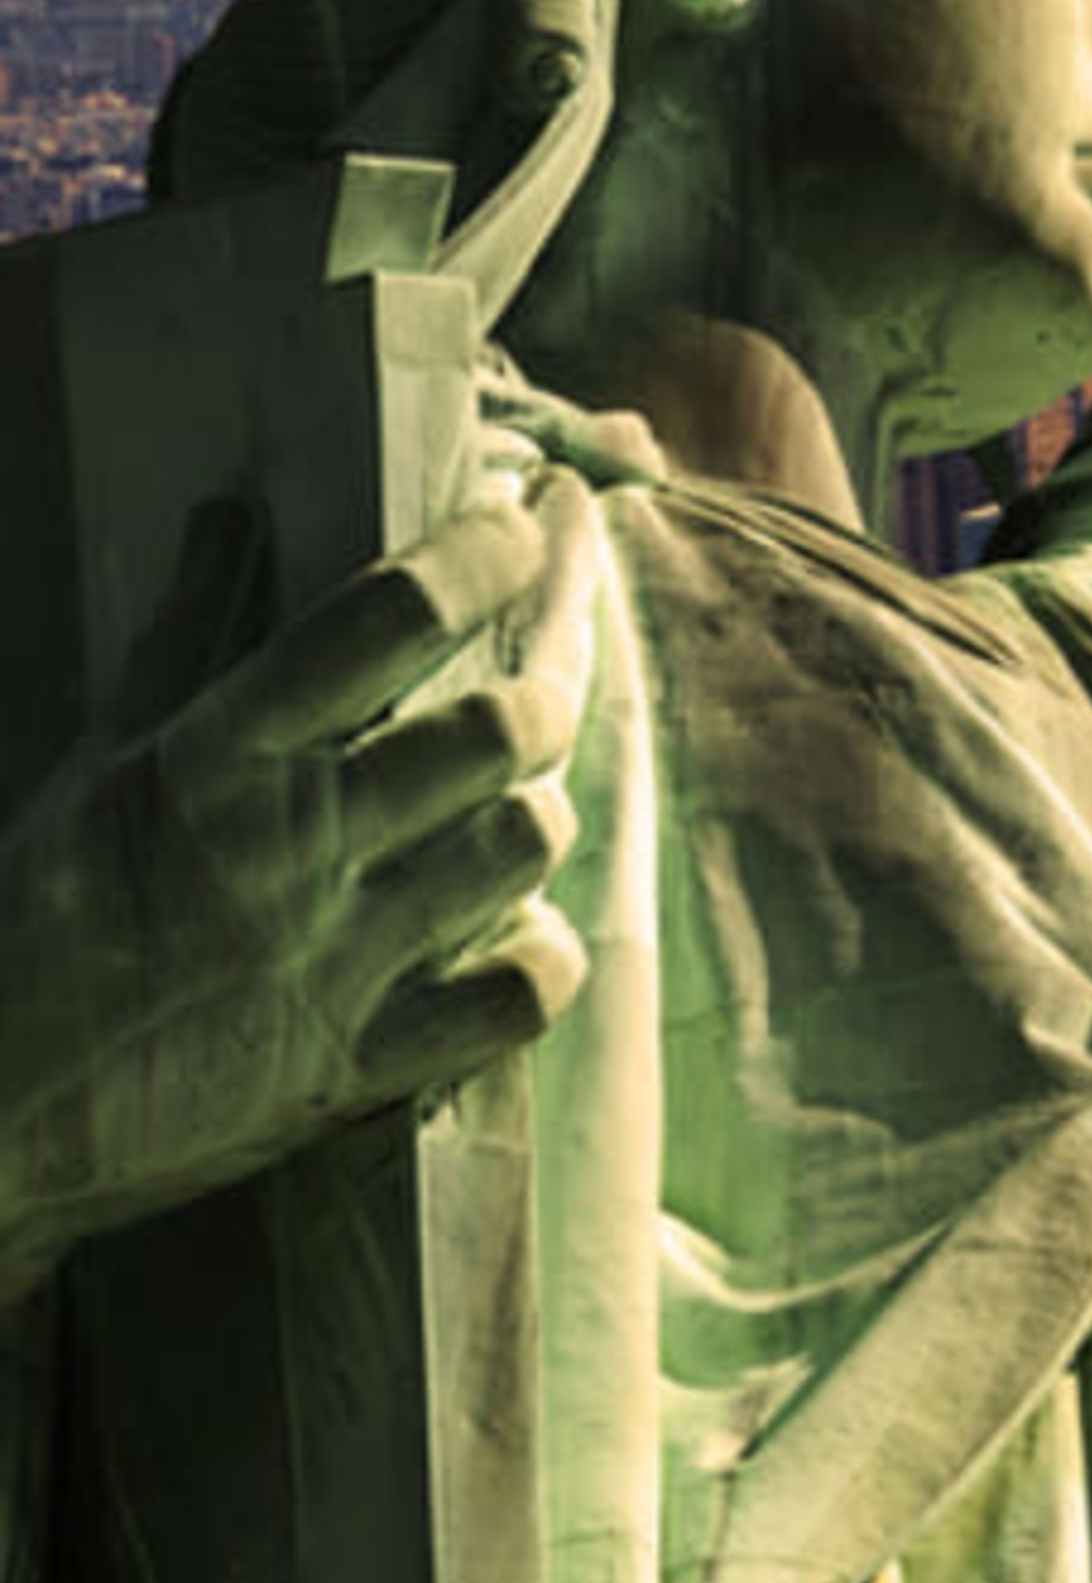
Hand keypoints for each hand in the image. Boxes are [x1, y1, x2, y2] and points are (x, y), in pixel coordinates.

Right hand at [0, 475, 594, 1301]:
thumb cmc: (26, 919)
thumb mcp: (95, 764)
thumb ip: (183, 637)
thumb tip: (233, 514)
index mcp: (216, 759)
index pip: (390, 617)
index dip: (482, 556)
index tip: (524, 523)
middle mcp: (291, 850)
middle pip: (500, 729)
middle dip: (549, 678)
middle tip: (548, 658)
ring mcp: (334, 964)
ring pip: (523, 845)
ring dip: (537, 811)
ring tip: (513, 795)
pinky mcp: (356, 1068)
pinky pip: (518, 995)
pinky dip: (538, 955)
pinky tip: (510, 928)